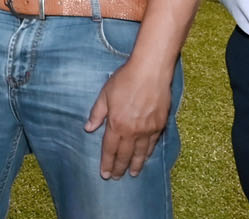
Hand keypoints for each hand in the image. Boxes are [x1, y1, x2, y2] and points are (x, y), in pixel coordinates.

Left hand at [84, 57, 174, 178]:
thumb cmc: (125, 80)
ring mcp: (148, 130)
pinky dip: (148, 153)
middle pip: (125, 155)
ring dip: (136, 165)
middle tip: (117, 178)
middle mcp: (132, 131)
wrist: (150, 72)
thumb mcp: (105, 94)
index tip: (104, 174)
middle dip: (120, 168)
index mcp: (116, 124)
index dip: (107, 163)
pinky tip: (146, 157)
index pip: (110, 149)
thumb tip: (88, 128)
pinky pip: (153, 144)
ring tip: (133, 174)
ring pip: (141, 153)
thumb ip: (97, 113)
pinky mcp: (160, 125)